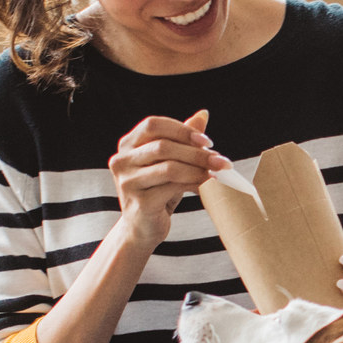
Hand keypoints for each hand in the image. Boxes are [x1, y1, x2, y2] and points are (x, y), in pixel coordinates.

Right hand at [110, 107, 224, 251]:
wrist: (142, 228)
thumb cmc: (158, 190)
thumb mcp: (170, 161)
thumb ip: (182, 138)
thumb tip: (203, 114)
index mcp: (127, 145)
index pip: (153, 125)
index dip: (181, 129)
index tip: (207, 141)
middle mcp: (122, 161)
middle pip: (163, 146)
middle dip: (196, 152)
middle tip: (220, 160)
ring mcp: (127, 182)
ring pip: (169, 167)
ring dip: (198, 168)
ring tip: (216, 173)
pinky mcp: (139, 202)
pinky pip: (172, 188)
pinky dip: (193, 184)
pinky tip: (205, 186)